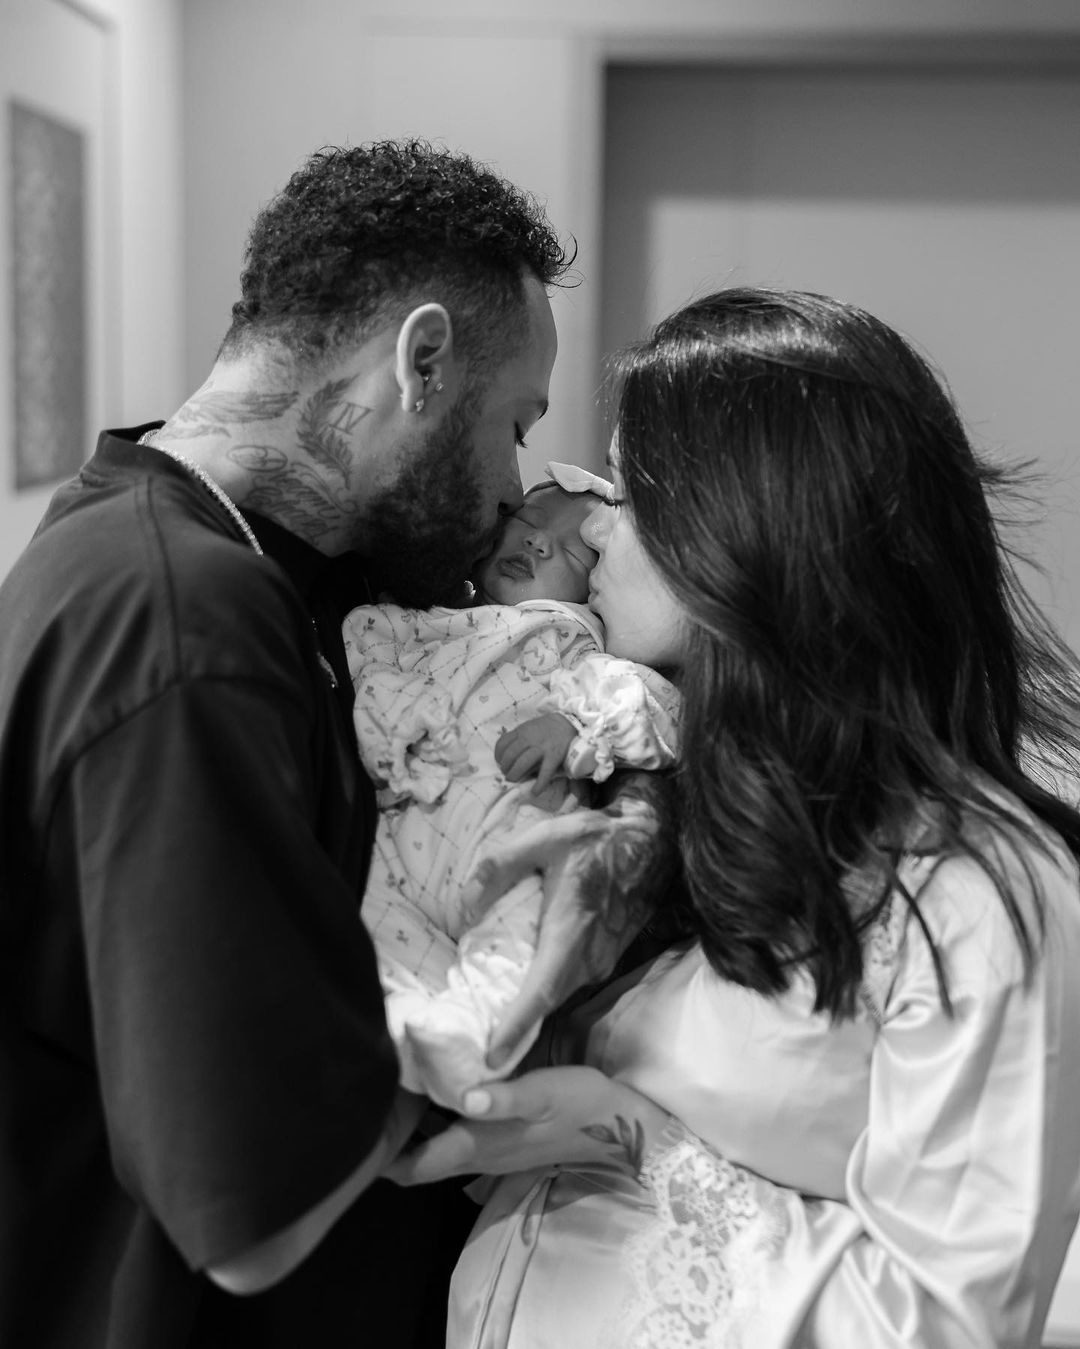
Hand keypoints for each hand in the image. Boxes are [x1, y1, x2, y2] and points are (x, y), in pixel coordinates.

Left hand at [383, 1065, 668, 1184]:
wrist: (621, 1125)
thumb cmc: (580, 1103)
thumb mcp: (544, 1092)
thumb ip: (503, 1098)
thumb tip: (464, 1099)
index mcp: (477, 1145)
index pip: (414, 1166)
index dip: (380, 1157)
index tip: (354, 1127)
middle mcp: (476, 1156)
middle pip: (418, 1162)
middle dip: (388, 1144)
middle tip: (363, 1102)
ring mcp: (490, 1152)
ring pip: (436, 1151)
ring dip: (412, 1135)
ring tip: (389, 1094)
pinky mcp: (503, 1142)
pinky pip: (457, 1140)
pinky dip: (437, 1124)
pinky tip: (435, 1091)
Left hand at [462, 772, 672, 1067]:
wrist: (650, 841)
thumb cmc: (594, 839)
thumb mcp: (540, 839)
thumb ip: (497, 868)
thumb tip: (463, 908)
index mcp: (570, 931)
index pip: (540, 991)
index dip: (515, 1026)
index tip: (491, 1058)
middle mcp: (589, 956)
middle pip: (546, 1002)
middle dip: (514, 1030)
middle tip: (478, 1053)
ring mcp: (602, 960)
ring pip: (558, 993)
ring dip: (529, 1010)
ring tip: (491, 1024)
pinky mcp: (607, 957)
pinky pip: (570, 982)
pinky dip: (544, 990)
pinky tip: (522, 986)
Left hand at [495, 714, 576, 793]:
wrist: (569, 723)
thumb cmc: (547, 727)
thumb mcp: (529, 726)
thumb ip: (518, 736)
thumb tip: (505, 753)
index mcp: (522, 731)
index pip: (502, 744)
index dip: (498, 756)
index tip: (500, 762)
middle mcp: (529, 739)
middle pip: (510, 755)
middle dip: (505, 768)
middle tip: (507, 774)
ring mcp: (542, 748)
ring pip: (522, 763)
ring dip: (514, 775)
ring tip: (514, 780)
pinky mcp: (554, 756)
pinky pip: (544, 773)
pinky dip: (538, 785)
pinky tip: (534, 792)